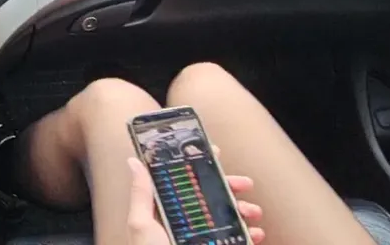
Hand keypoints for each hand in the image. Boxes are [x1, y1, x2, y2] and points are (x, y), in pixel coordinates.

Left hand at [126, 157, 264, 244]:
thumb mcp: (141, 223)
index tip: (213, 153)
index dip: (198, 165)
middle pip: (210, 195)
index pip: (182, 180)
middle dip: (229, 186)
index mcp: (165, 209)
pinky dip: (249, 234)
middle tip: (244, 183)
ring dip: (244, 209)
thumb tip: (135, 162)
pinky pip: (235, 238)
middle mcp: (184, 220)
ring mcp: (201, 235)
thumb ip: (141, 194)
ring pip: (227, 215)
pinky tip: (255, 233)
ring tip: (253, 211)